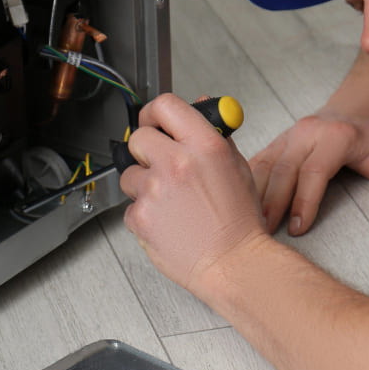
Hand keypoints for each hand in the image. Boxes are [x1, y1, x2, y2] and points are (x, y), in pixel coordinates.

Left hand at [119, 94, 266, 290]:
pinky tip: (167, 221)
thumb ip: (215, 135)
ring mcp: (155, 190)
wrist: (234, 264)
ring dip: (144, 185)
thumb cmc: (239, 222)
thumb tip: (201, 109)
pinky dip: (144, 214)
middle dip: (146, 151)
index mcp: (204, 145)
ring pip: (129, 174)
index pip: (166, 105)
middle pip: (138, 137)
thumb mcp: (237, 168)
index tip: (154, 122)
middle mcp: (177, 163)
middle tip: (161, 166)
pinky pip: (131, 207)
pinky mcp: (140, 216)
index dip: (155, 113)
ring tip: (170, 202)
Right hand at [250, 109, 368, 235]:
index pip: (315, 170)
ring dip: (254, 196)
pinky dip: (245, 185)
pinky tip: (238, 205)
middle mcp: (307, 132)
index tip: (298, 228)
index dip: (305, 201)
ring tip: (248, 224)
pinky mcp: (276, 143)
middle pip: (284, 169)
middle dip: (273, 204)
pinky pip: (256, 163)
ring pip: (265, 166)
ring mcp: (287, 136)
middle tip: (265, 233)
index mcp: (336, 135)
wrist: (358, 113)